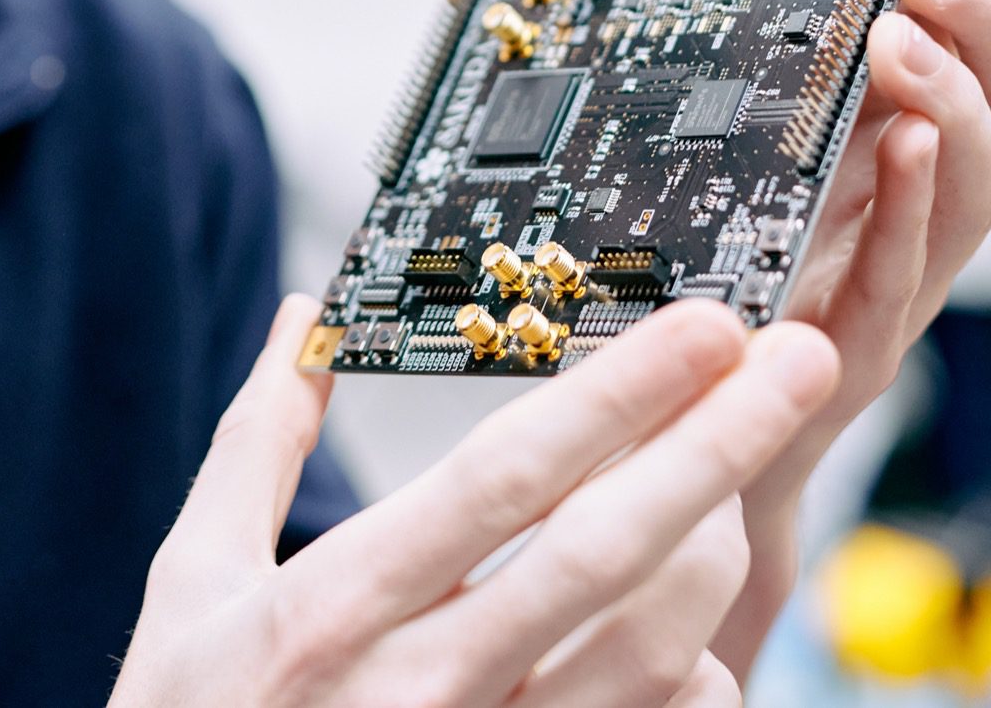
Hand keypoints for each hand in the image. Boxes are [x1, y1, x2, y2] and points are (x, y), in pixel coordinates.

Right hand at [111, 294, 839, 707]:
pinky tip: (684, 632)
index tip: (703, 326)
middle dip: (718, 449)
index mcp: (334, 608)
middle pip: (608, 557)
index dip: (616, 397)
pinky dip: (690, 674)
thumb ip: (254, 446)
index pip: (504, 481)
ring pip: (652, 657)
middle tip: (797, 365)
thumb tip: (304, 319)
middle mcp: (418, 689)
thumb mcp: (193, 586)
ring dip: (710, 558)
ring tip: (729, 487)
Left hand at [420, 0, 990, 678]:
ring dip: (963, 97)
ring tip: (904, 44)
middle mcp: (888, 180)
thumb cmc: (635, 278)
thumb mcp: (574, 126)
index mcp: (845, 111)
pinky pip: (911, 278)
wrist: (631, 453)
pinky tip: (907, 151)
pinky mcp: (850, 347)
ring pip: (987, 176)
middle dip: (983, 2)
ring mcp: (883, 265)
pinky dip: (920, 210)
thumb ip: (533, 31)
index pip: (936, 3)